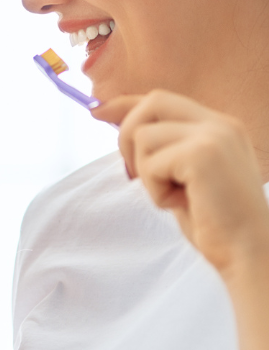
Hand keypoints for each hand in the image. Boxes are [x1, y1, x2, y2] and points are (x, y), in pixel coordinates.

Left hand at [93, 90, 268, 277]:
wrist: (249, 250)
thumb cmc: (214, 222)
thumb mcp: (185, 177)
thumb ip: (164, 150)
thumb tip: (120, 126)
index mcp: (219, 127)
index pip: (162, 99)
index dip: (126, 103)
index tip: (99, 111)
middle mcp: (220, 124)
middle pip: (152, 102)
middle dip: (128, 134)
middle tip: (135, 173)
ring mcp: (214, 135)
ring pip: (143, 136)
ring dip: (147, 174)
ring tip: (174, 195)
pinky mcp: (202, 154)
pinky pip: (150, 164)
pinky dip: (155, 191)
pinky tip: (181, 204)